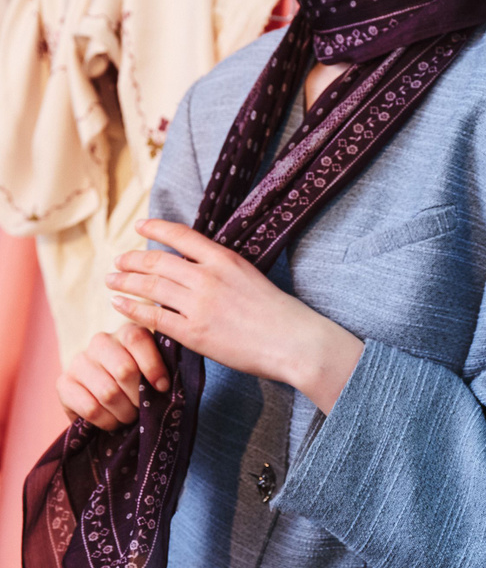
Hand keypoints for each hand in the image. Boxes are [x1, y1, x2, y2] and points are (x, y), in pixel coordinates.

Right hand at [57, 323, 168, 430]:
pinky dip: (107, 420)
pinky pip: (91, 408)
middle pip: (124, 370)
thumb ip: (160, 367)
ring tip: (129, 416)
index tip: (163, 387)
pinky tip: (112, 420)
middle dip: (138, 397)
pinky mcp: (63, 383)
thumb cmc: (138, 383)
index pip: (137, 340)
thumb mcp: (152, 370)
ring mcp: (79, 361)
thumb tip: (164, 384)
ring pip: (108, 392)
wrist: (104, 399)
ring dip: (124, 412)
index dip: (153, 366)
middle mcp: (100, 342)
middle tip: (142, 408)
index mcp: (126, 332)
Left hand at [105, 219, 362, 413]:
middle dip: (132, 259)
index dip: (156, 228)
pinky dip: (133, 309)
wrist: (291, 341)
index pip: (181, 236)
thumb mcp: (250, 274)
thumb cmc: (277, 311)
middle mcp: (207, 277)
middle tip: (117, 260)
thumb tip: (194, 265)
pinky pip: (154, 317)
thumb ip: (221, 268)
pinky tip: (120, 305)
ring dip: (126, 282)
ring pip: (151, 287)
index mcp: (224, 258)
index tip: (139, 226)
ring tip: (112, 280)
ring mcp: (198, 305)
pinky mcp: (193, 332)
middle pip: (158, 261)